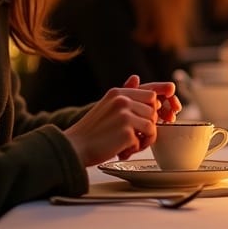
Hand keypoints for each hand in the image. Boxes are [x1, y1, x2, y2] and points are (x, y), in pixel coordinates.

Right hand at [63, 76, 178, 165]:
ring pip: (151, 127)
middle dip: (147, 126)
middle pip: (153, 112)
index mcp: (118, 93)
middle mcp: (122, 101)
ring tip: (129, 144)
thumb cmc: (91, 131)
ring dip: (144, 139)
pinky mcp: (126, 133)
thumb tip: (136, 78)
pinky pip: (143, 141)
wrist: (74, 148)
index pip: (150, 96)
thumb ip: (124, 95)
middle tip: (134, 136)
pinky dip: (134, 149)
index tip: (140, 121)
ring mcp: (125, 116)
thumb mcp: (106, 105)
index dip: (149, 110)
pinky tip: (121, 150)